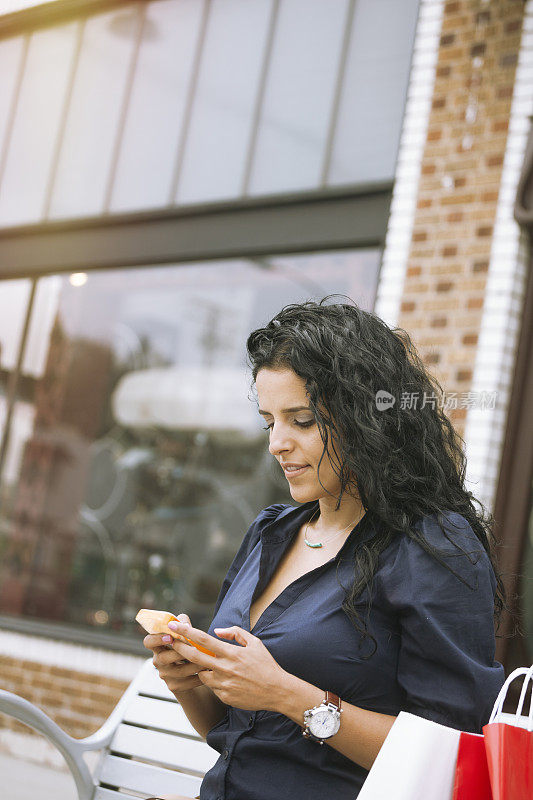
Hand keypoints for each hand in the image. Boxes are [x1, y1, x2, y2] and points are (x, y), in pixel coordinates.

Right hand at [142, 613, 205, 694]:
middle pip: (163, 658)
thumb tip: (185, 625)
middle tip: (195, 649)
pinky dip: (199, 677)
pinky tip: (208, 672)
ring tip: (207, 659)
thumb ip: (183, 624)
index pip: (148, 641)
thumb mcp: (184, 634)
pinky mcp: (174, 686)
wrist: (190, 673)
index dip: (156, 639)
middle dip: (180, 653)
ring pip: (179, 671)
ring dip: (194, 665)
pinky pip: (187, 683)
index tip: (169, 637)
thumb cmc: (186, 647)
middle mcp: (158, 661)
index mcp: (158, 646)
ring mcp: (165, 675)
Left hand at [165, 620, 289, 711]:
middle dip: (179, 647)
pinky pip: (213, 688)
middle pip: (194, 657)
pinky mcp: (224, 697)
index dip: (186, 631)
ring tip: (210, 665)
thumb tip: (216, 631)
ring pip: (202, 674)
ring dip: (200, 669)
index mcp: (231, 653)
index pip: (203, 639)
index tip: (174, 624)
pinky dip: (215, 682)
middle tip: (169, 641)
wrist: (277, 691)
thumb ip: (235, 633)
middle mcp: (224, 668)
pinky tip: (227, 680)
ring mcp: (223, 684)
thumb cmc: (266, 664)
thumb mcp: (255, 643)